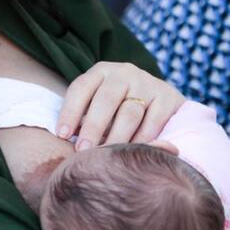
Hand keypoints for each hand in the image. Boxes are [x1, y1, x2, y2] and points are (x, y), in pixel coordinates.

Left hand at [56, 62, 183, 150]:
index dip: (70, 112)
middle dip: (93, 127)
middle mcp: (124, 73)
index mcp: (101, 71)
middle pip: (106, 100)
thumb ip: (83, 116)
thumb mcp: (99, 102)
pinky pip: (152, 122)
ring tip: (106, 158)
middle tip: (83, 152)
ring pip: (129, 113)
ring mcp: (147, 83)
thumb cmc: (119, 105)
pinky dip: (141, 140)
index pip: (81, 88)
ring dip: (116, 138)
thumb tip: (64, 140)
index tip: (62, 136)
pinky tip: (131, 154)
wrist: (161, 98)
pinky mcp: (167, 97)